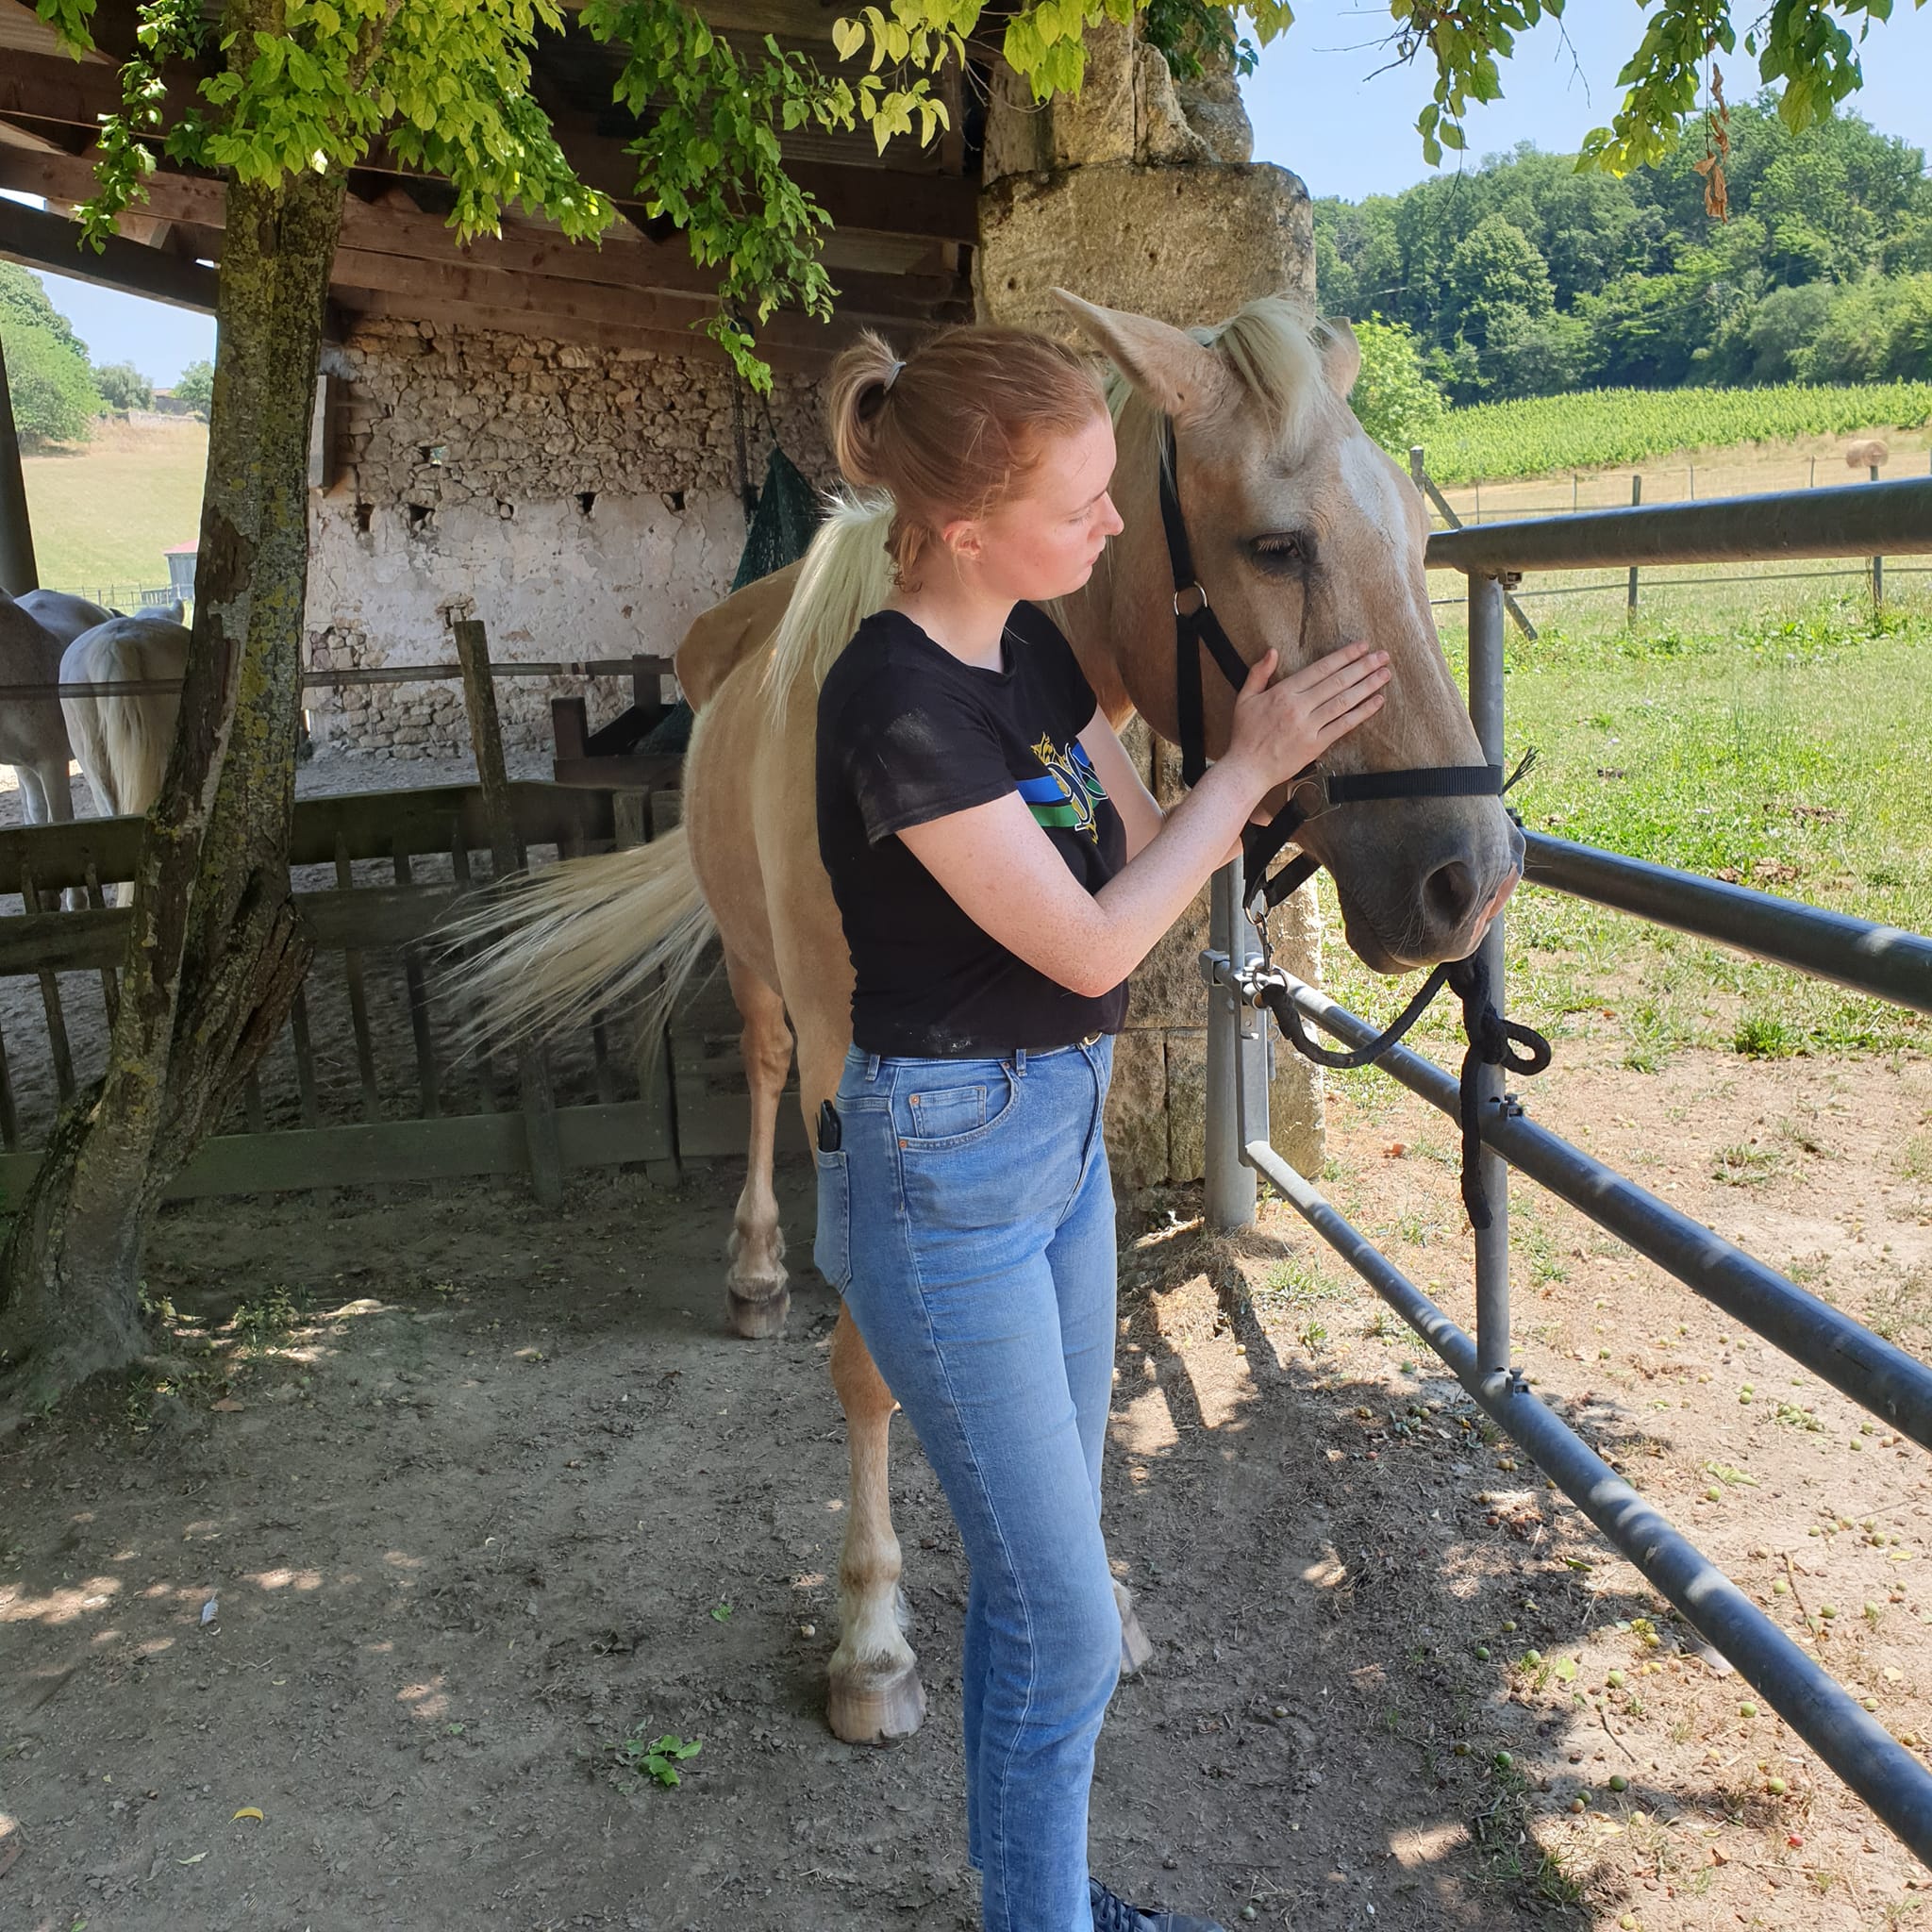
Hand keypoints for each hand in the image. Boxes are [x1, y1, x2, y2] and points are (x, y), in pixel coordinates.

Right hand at [1224, 641, 1389, 794]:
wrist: (1246, 769)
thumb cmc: (1245, 735)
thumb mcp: (1244, 698)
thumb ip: (1258, 673)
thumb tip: (1272, 651)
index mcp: (1283, 692)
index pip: (1320, 669)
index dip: (1344, 656)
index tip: (1362, 647)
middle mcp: (1298, 707)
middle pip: (1337, 682)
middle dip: (1362, 667)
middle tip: (1382, 656)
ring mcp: (1309, 727)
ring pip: (1343, 701)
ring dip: (1367, 686)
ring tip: (1384, 674)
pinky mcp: (1316, 745)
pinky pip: (1343, 726)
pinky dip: (1362, 713)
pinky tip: (1376, 702)